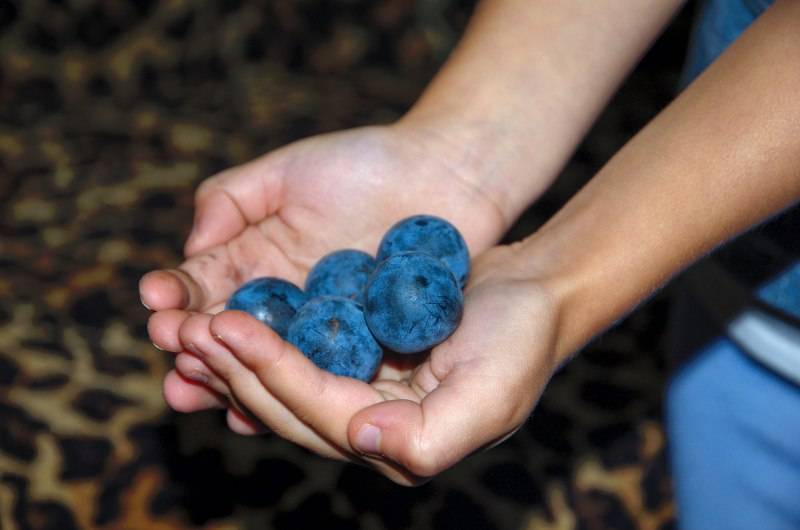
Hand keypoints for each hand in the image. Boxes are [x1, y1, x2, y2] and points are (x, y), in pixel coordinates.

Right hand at [140, 124, 506, 432]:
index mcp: (256, 258)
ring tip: (196, 391)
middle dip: (193, 346)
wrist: (444, 177)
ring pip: (266, 363)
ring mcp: (319, 330)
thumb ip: (229, 200)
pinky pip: (319, 378)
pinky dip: (288, 396)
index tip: (156, 304)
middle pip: (227, 334)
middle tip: (172, 355)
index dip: (177, 295)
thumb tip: (188, 249)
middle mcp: (280, 301)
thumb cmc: (365, 165)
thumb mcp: (286, 171)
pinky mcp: (359, 351)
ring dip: (229, 379)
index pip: (204, 284)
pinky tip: (258, 413)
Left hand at [168, 246, 560, 484]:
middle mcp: (373, 424)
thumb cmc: (521, 340)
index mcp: (399, 442)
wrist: (537, 292)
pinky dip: (263, 335)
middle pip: (287, 406)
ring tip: (191, 323)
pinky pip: (300, 350)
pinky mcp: (360, 356)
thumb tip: (360, 439)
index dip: (270, 373)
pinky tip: (230, 314)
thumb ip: (430, 436)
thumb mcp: (492, 393)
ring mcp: (363, 390)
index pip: (319, 414)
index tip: (225, 328)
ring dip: (236, 356)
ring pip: (283, 382)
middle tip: (185, 328)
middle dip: (236, 369)